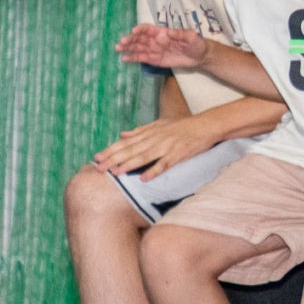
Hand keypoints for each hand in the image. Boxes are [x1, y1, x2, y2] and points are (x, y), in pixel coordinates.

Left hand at [94, 116, 215, 178]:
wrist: (206, 125)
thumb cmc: (182, 125)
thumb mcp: (159, 124)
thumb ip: (140, 130)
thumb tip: (122, 134)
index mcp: (150, 132)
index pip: (126, 142)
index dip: (111, 150)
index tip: (97, 157)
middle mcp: (155, 139)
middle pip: (131, 150)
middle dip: (114, 159)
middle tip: (99, 168)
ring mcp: (167, 147)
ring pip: (144, 157)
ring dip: (129, 165)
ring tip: (116, 173)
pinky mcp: (178, 155)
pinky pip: (165, 164)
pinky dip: (155, 171)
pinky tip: (145, 179)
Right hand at [116, 24, 208, 68]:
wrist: (200, 56)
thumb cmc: (196, 43)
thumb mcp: (191, 36)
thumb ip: (180, 34)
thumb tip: (167, 32)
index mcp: (162, 32)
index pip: (148, 29)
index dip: (140, 30)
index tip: (134, 32)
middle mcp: (156, 40)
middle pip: (140, 38)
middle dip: (130, 39)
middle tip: (121, 42)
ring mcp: (154, 50)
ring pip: (138, 47)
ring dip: (128, 48)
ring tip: (118, 48)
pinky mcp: (155, 60)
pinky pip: (142, 58)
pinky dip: (133, 58)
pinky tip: (124, 58)